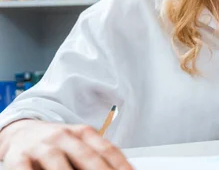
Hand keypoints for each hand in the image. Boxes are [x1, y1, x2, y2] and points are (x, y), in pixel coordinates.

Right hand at [0, 119, 132, 169]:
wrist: (20, 131)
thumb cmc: (56, 145)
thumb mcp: (78, 146)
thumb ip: (95, 158)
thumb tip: (122, 169)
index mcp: (83, 133)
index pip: (107, 150)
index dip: (121, 165)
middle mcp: (64, 136)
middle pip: (87, 157)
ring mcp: (41, 146)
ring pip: (58, 164)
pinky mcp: (18, 156)